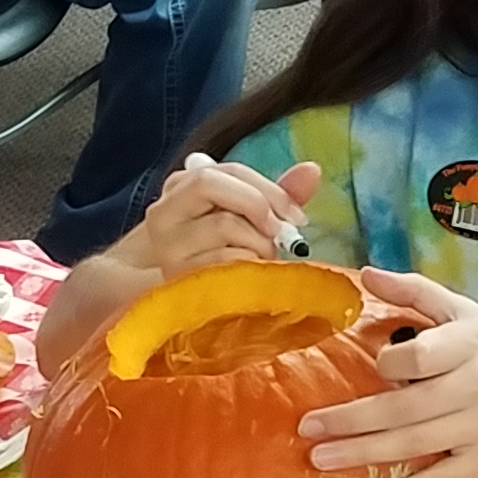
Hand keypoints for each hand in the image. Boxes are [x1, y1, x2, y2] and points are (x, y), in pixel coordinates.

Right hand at [39, 155, 322, 369]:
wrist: (166, 307)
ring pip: (224, 224)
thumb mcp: (245, 222)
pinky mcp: (175, 277)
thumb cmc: (215, 261)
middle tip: (284, 234)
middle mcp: (164, 211)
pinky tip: (247, 280)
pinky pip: (224, 263)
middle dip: (258, 205)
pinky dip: (248, 269)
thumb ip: (275, 196)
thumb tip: (312, 170)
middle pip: (212, 183)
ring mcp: (165, 245)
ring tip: (260, 263)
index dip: (267, 187)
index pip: (225, 170)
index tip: (296, 215)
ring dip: (258, 245)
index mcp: (181, 188)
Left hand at [298, 267, 477, 477]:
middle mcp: (476, 385)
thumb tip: (365, 273)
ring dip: (365, 452)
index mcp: (470, 343)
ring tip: (320, 458)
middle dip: (352, 418)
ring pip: (416, 442)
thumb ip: (417, 292)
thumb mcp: (469, 314)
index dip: (391, 361)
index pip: (419, 355)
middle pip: (406, 405)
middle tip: (306, 426)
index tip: (376, 366)